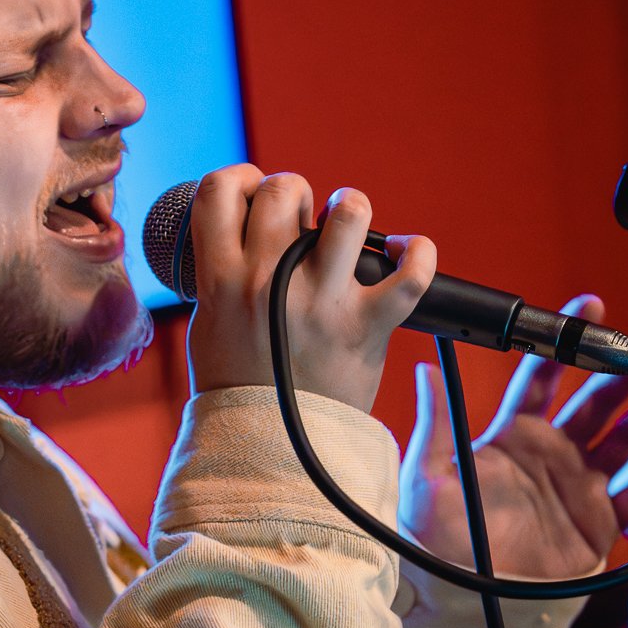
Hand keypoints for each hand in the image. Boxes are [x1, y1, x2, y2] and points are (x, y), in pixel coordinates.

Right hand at [186, 166, 436, 411]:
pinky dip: (418, 253)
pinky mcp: (365, 327)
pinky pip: (411, 273)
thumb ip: (223, 277)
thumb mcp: (209, 325)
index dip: (240, 178)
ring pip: (348, 213)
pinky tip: (407, 251)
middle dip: (296, 193)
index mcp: (221, 280)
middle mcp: (268, 282)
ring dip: (350, 207)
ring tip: (348, 223)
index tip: (253, 192)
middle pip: (285, 189)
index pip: (218, 191)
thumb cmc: (238, 389)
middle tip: (302, 222)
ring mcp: (320, 303)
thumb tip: (246, 234)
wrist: (267, 449)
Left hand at [400, 295, 627, 575]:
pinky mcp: (598, 523)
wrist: (462, 601)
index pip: (542, 378)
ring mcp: (578, 486)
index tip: (587, 311)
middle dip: (623, 370)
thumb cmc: (435, 541)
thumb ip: (436, 424)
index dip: (564, 343)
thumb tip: (427, 370)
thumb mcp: (428, 478)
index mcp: (511, 437)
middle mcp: (549, 455)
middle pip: (596, 401)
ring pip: (625, 439)